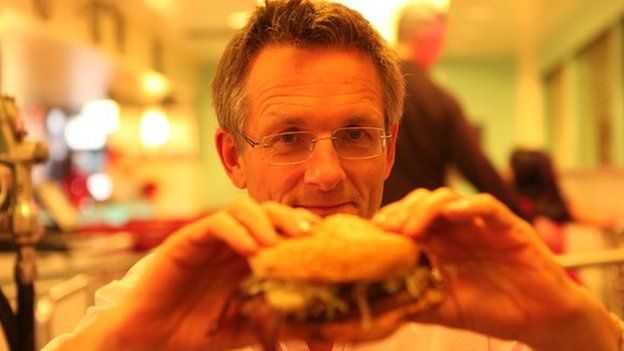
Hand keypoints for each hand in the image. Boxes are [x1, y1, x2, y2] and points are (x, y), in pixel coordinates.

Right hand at [64, 196, 318, 350]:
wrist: (153, 340)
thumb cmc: (199, 333)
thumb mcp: (248, 329)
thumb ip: (279, 326)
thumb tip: (325, 339)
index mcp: (250, 257)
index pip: (282, 230)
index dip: (305, 229)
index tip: (328, 239)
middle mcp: (234, 242)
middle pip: (267, 212)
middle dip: (290, 218)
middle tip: (310, 234)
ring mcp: (210, 239)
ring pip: (242, 209)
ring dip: (264, 221)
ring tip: (277, 244)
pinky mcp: (187, 240)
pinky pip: (215, 224)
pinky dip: (236, 232)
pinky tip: (250, 251)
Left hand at [373, 188, 618, 350]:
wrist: (541, 320)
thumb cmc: (493, 311)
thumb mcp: (446, 310)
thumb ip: (416, 302)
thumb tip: (378, 302)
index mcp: (438, 245)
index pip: (406, 219)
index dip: (388, 221)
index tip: (372, 234)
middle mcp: (455, 229)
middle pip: (421, 203)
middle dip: (401, 212)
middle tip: (388, 230)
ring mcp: (480, 225)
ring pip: (448, 198)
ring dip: (426, 209)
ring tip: (413, 230)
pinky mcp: (508, 226)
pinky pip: (487, 205)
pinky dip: (469, 205)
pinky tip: (454, 215)